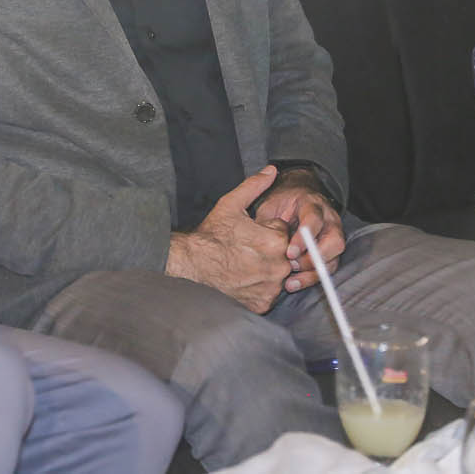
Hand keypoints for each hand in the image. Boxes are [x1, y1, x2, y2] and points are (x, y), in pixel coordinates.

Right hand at [166, 166, 292, 313]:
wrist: (190, 265)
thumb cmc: (210, 236)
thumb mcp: (230, 205)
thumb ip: (254, 186)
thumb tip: (272, 170)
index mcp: (276, 241)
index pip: (283, 232)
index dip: (265, 230)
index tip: (249, 233)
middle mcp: (279, 266)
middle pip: (284, 254)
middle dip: (269, 250)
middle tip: (245, 249)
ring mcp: (271, 288)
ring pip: (278, 274)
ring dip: (266, 269)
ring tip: (242, 264)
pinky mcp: (262, 303)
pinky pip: (268, 293)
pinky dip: (259, 287)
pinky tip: (242, 278)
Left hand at [253, 168, 344, 292]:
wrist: (291, 201)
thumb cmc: (279, 205)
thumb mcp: (269, 206)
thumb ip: (268, 221)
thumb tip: (259, 240)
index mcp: (313, 204)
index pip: (314, 220)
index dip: (303, 238)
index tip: (289, 253)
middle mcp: (329, 220)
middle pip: (334, 241)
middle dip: (313, 258)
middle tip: (291, 265)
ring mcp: (333, 237)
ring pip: (333, 259)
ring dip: (312, 273)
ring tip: (290, 281)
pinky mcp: (330, 254)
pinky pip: (327, 270)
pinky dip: (311, 279)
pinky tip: (294, 284)